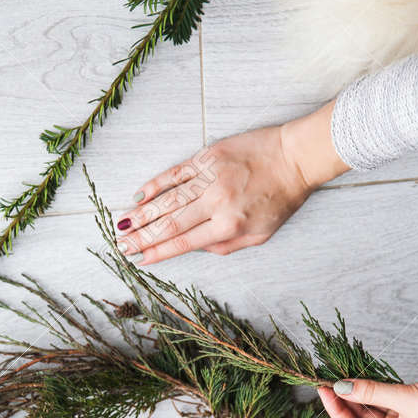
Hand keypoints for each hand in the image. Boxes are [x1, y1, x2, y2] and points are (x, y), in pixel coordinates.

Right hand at [111, 101, 345, 265]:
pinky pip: (176, 173)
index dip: (160, 253)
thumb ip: (226, 245)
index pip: (185, 243)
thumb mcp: (261, 234)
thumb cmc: (282, 198)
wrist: (296, 157)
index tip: (140, 260)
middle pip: (170, 224)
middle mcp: (216, 203)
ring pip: (167, 200)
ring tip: (121, 225)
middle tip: (121, 246)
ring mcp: (210, 178)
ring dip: (142, 215)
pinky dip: (155, 185)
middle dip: (143, 238)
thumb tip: (196, 247)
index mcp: (229, 226)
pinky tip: (139, 196)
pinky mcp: (208, 157)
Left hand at [317, 370, 417, 417]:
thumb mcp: (406, 399)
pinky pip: (385, 397)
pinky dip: (374, 386)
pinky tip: (362, 373)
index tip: (323, 389)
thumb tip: (341, 385)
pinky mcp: (413, 405)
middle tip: (327, 377)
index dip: (335, 410)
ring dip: (358, 391)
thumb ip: (371, 391)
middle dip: (343, 399)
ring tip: (341, 372)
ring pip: (372, 406)